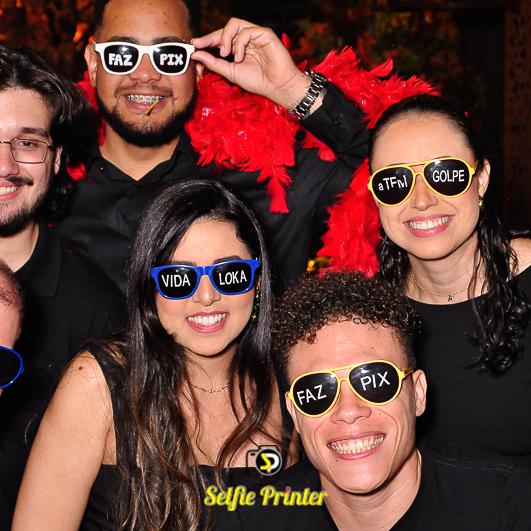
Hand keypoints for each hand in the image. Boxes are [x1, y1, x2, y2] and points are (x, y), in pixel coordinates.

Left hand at [191, 18, 309, 109]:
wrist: (277, 87)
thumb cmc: (258, 82)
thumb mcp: (230, 72)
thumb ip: (214, 63)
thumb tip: (196, 54)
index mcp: (239, 48)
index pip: (220, 38)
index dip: (207, 40)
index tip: (194, 45)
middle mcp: (247, 39)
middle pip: (225, 28)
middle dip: (212, 36)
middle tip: (202, 46)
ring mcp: (256, 35)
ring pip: (234, 24)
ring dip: (225, 39)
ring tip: (225, 54)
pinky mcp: (265, 34)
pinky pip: (246, 31)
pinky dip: (239, 44)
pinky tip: (240, 57)